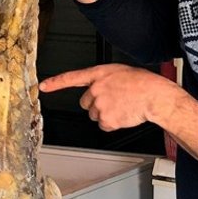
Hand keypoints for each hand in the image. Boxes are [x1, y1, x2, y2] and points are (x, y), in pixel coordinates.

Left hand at [40, 65, 167, 131]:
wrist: (154, 95)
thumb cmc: (143, 83)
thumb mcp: (120, 73)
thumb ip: (105, 80)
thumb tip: (99, 89)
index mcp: (99, 74)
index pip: (72, 77)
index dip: (56, 82)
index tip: (43, 86)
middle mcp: (96, 88)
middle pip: (85, 103)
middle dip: (96, 104)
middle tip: (113, 101)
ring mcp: (100, 104)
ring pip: (94, 115)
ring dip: (106, 114)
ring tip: (122, 106)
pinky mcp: (106, 118)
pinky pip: (104, 125)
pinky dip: (112, 123)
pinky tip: (123, 114)